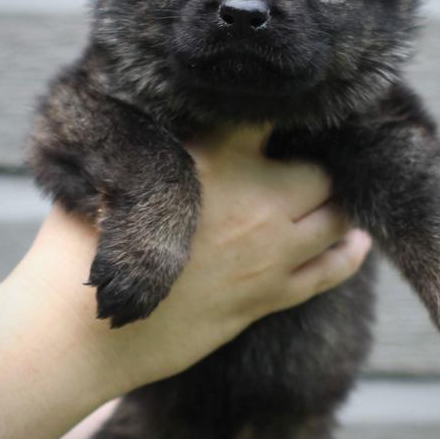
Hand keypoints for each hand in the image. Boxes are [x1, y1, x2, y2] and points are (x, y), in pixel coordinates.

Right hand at [7, 124, 372, 401]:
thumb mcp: (121, 172)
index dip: (284, 109)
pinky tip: (357, 240)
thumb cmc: (82, 245)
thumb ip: (168, 143)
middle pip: (320, 169)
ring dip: (337, 204)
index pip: (272, 114)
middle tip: (302, 163)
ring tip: (329, 196)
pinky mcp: (269, 297)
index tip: (286, 108)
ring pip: (338, 216)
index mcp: (214, 158)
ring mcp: (269, 254)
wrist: (82, 330)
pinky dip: (352, 252)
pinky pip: (333, 270)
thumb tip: (191, 121)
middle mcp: (254, 200)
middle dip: (314, 163)